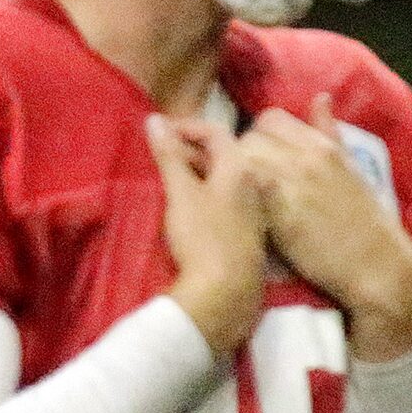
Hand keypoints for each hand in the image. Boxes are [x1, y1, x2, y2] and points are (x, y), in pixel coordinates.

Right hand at [147, 112, 271, 357]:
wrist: (228, 293)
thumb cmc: (203, 236)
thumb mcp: (180, 192)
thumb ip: (169, 156)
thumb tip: (154, 119)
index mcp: (240, 167)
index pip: (215, 131)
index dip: (186, 126)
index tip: (161, 131)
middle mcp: (255, 183)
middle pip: (225, 154)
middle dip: (192, 149)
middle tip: (163, 154)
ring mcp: (256, 210)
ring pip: (227, 179)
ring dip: (201, 173)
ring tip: (173, 179)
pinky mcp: (251, 233)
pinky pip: (231, 201)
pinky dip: (210, 194)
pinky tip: (194, 208)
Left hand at [234, 95, 411, 361]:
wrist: (376, 263)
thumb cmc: (364, 223)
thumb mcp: (350, 169)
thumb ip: (329, 134)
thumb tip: (321, 98)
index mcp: (323, 144)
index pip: (270, 118)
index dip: (258, 138)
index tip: (259, 161)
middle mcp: (306, 155)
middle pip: (249, 136)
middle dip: (242, 156)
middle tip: (246, 184)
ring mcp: (290, 179)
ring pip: (240, 158)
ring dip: (235, 176)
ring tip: (243, 200)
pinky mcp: (276, 207)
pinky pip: (241, 186)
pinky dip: (236, 197)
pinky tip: (243, 215)